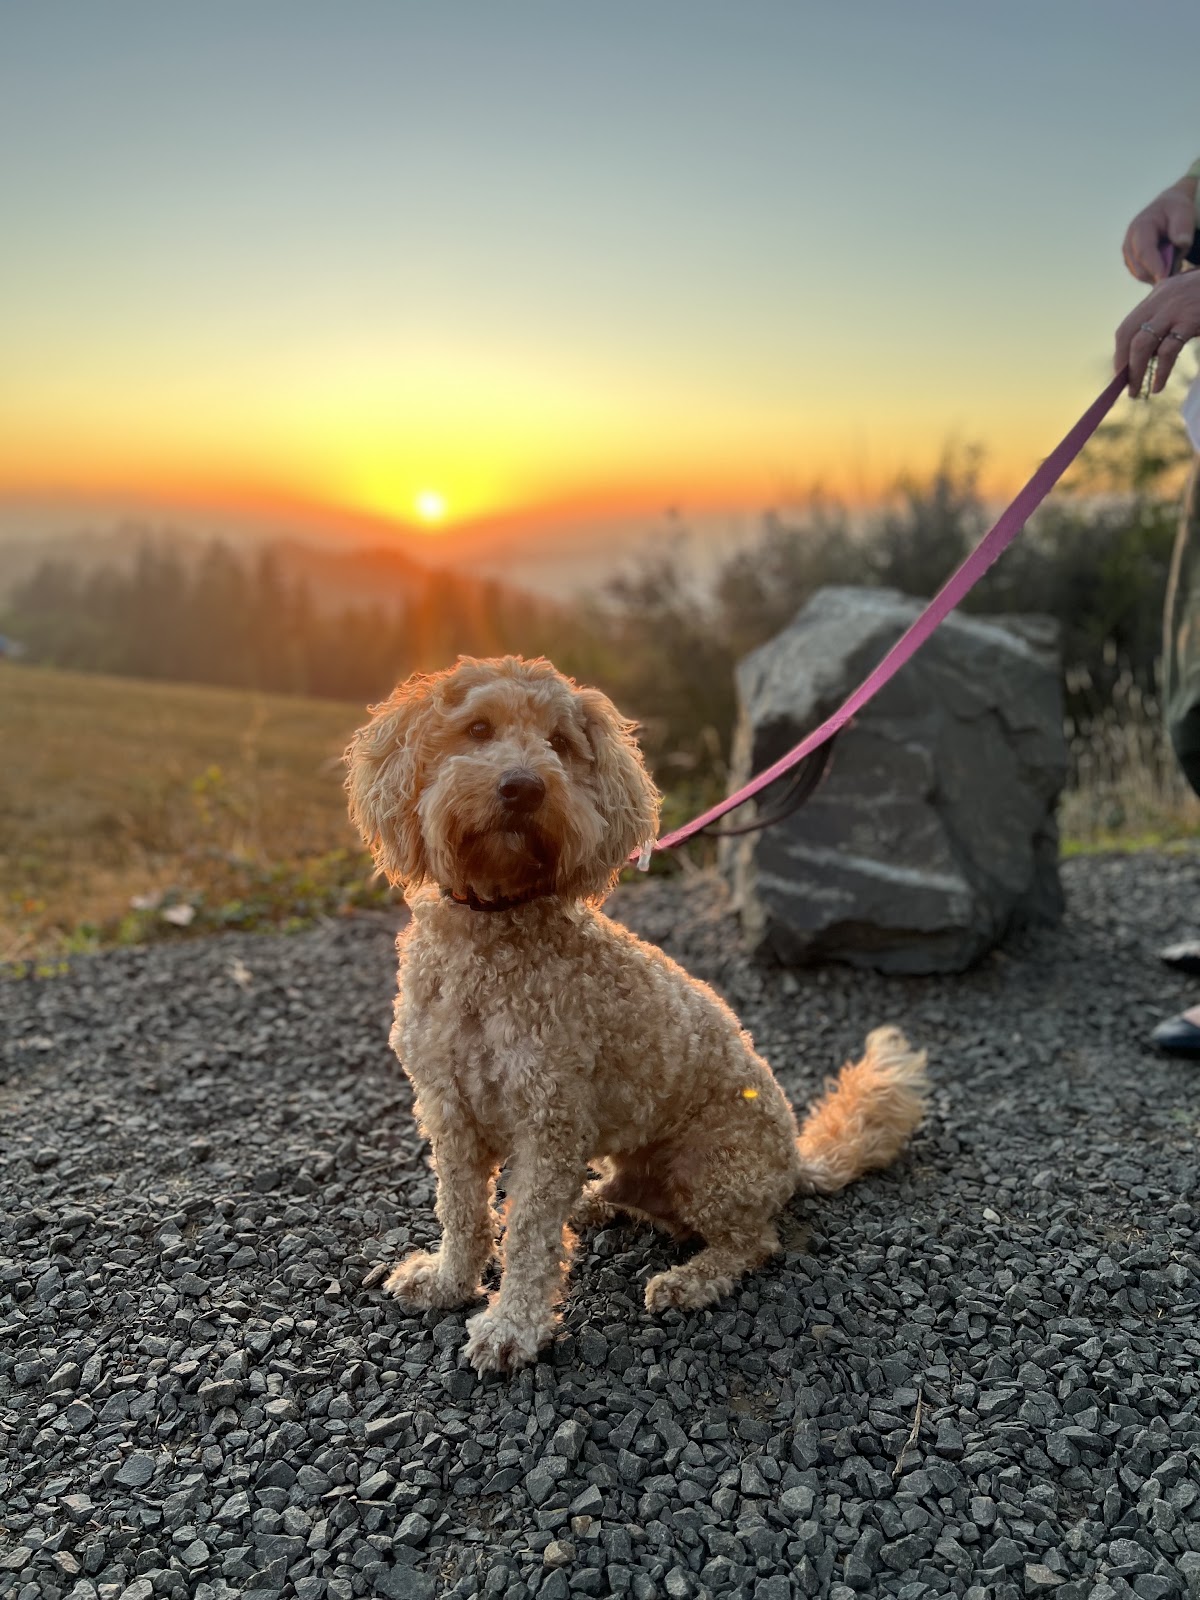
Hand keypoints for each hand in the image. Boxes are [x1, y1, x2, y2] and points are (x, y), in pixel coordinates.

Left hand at [1114, 271, 1199, 396]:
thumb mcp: (1186, 299)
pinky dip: (1160, 372)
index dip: (1120, 353)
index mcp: (1159, 295)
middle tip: (1125, 386)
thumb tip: (1150, 353)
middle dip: (1123, 364)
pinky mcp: (1191, 320)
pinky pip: (1168, 350)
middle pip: (1127, 334)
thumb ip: (1168, 318)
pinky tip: (1157, 385)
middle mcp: (1162, 299)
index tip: (1121, 373)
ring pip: (1141, 344)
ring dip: (1135, 371)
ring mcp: (1176, 309)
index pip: (1127, 326)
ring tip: (1135, 390)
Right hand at [1122, 179, 1197, 283]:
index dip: (1154, 267)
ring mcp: (1128, 255)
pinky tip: (1168, 266)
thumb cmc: (1175, 211)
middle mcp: (1129, 242)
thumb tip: (1181, 242)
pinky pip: (1143, 276)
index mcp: (1140, 227)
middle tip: (1179, 271)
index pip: (1143, 251)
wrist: (1165, 209)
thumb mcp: (1183, 212)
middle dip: (1158, 275)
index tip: (1165, 278)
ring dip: (1158, 275)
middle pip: (1139, 269)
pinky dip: (1156, 275)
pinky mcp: (1131, 263)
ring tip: (1175, 262)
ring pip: (1141, 275)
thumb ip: (1182, 227)